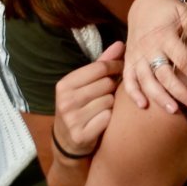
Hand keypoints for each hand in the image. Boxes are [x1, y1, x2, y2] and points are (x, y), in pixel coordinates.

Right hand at [52, 40, 123, 157]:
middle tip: (108, 93)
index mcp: (64, 84)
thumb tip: (120, 43)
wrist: (68, 142)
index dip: (116, 66)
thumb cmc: (81, 106)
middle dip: (112, 88)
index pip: (100, 67)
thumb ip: (103, 63)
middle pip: (107, 84)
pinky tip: (102, 121)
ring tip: (103, 108)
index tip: (122, 68)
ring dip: (112, 104)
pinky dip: (110, 118)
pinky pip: (108, 118)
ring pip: (110, 101)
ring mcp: (72, 119)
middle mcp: (65, 101)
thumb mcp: (85, 84)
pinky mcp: (81, 135)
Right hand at [122, 0, 186, 112]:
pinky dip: (133, 93)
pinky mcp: (128, 60)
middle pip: (165, 75)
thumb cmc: (169, 10)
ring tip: (174, 110)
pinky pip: (128, 79)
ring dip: (160, 97)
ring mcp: (137, 56)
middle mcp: (149, 48)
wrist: (143, 4)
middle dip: (181, 93)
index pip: (183, 61)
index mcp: (164, 36)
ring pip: (146, 81)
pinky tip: (143, 106)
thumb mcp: (184, 12)